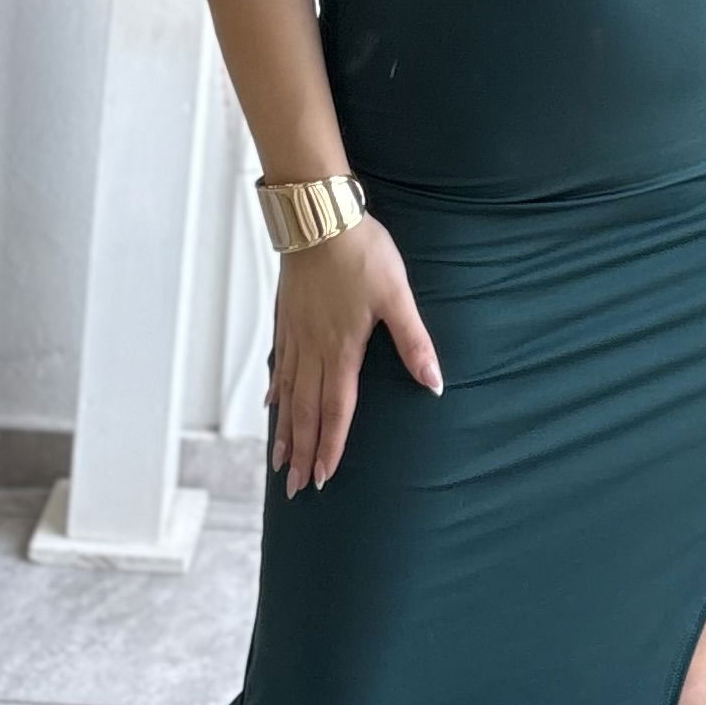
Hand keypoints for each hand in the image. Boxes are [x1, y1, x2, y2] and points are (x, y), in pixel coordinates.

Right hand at [264, 216, 442, 497]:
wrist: (318, 216)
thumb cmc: (361, 252)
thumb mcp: (397, 296)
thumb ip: (414, 342)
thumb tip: (434, 382)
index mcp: (341, 350)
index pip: (336, 410)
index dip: (330, 447)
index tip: (322, 478)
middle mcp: (313, 349)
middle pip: (306, 412)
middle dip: (302, 452)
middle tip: (294, 488)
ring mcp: (296, 334)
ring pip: (288, 394)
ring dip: (285, 430)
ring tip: (278, 461)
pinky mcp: (287, 317)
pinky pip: (279, 365)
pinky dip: (276, 390)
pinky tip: (271, 404)